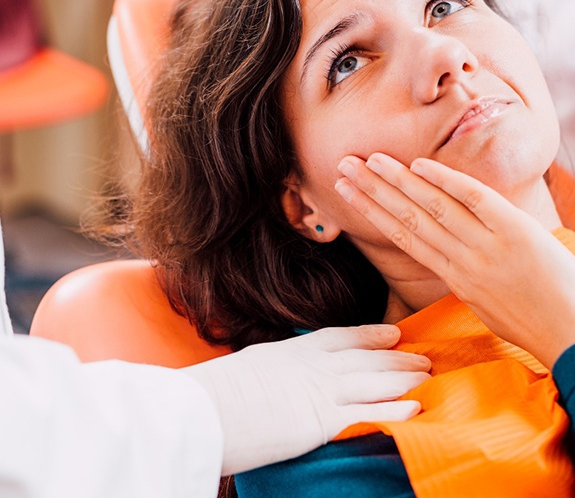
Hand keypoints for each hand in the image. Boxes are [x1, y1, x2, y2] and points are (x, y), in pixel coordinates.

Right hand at [185, 324, 429, 474]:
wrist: (204, 410)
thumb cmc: (218, 391)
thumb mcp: (253, 366)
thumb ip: (278, 367)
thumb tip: (284, 373)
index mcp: (295, 350)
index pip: (342, 337)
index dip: (371, 334)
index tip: (394, 333)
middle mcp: (314, 366)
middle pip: (367, 358)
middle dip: (398, 358)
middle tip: (425, 357)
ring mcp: (319, 391)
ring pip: (374, 381)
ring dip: (405, 378)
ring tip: (430, 377)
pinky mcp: (321, 422)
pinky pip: (366, 413)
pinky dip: (394, 408)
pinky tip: (417, 407)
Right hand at [335, 153, 574, 368]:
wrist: (572, 333)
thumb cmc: (531, 320)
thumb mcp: (484, 303)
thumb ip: (460, 273)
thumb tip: (443, 252)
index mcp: (453, 277)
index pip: (402, 237)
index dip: (371, 212)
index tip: (347, 193)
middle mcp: (461, 260)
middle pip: (408, 217)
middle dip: (372, 190)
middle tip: (344, 167)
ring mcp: (486, 245)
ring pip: (432, 207)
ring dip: (398, 181)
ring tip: (370, 160)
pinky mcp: (514, 231)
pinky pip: (474, 200)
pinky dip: (445, 181)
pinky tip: (419, 166)